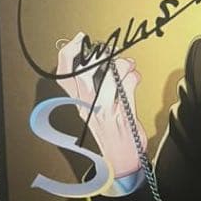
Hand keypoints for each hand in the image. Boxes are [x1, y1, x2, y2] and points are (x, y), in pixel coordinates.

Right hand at [56, 32, 146, 178]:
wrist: (123, 161)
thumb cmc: (113, 134)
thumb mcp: (98, 110)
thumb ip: (101, 87)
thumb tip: (112, 61)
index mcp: (79, 103)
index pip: (64, 74)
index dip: (69, 53)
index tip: (80, 39)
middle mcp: (88, 106)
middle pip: (84, 71)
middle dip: (101, 56)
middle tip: (113, 54)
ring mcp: (104, 110)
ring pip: (109, 75)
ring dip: (123, 65)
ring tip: (129, 67)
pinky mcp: (121, 114)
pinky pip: (127, 85)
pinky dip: (134, 77)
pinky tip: (135, 78)